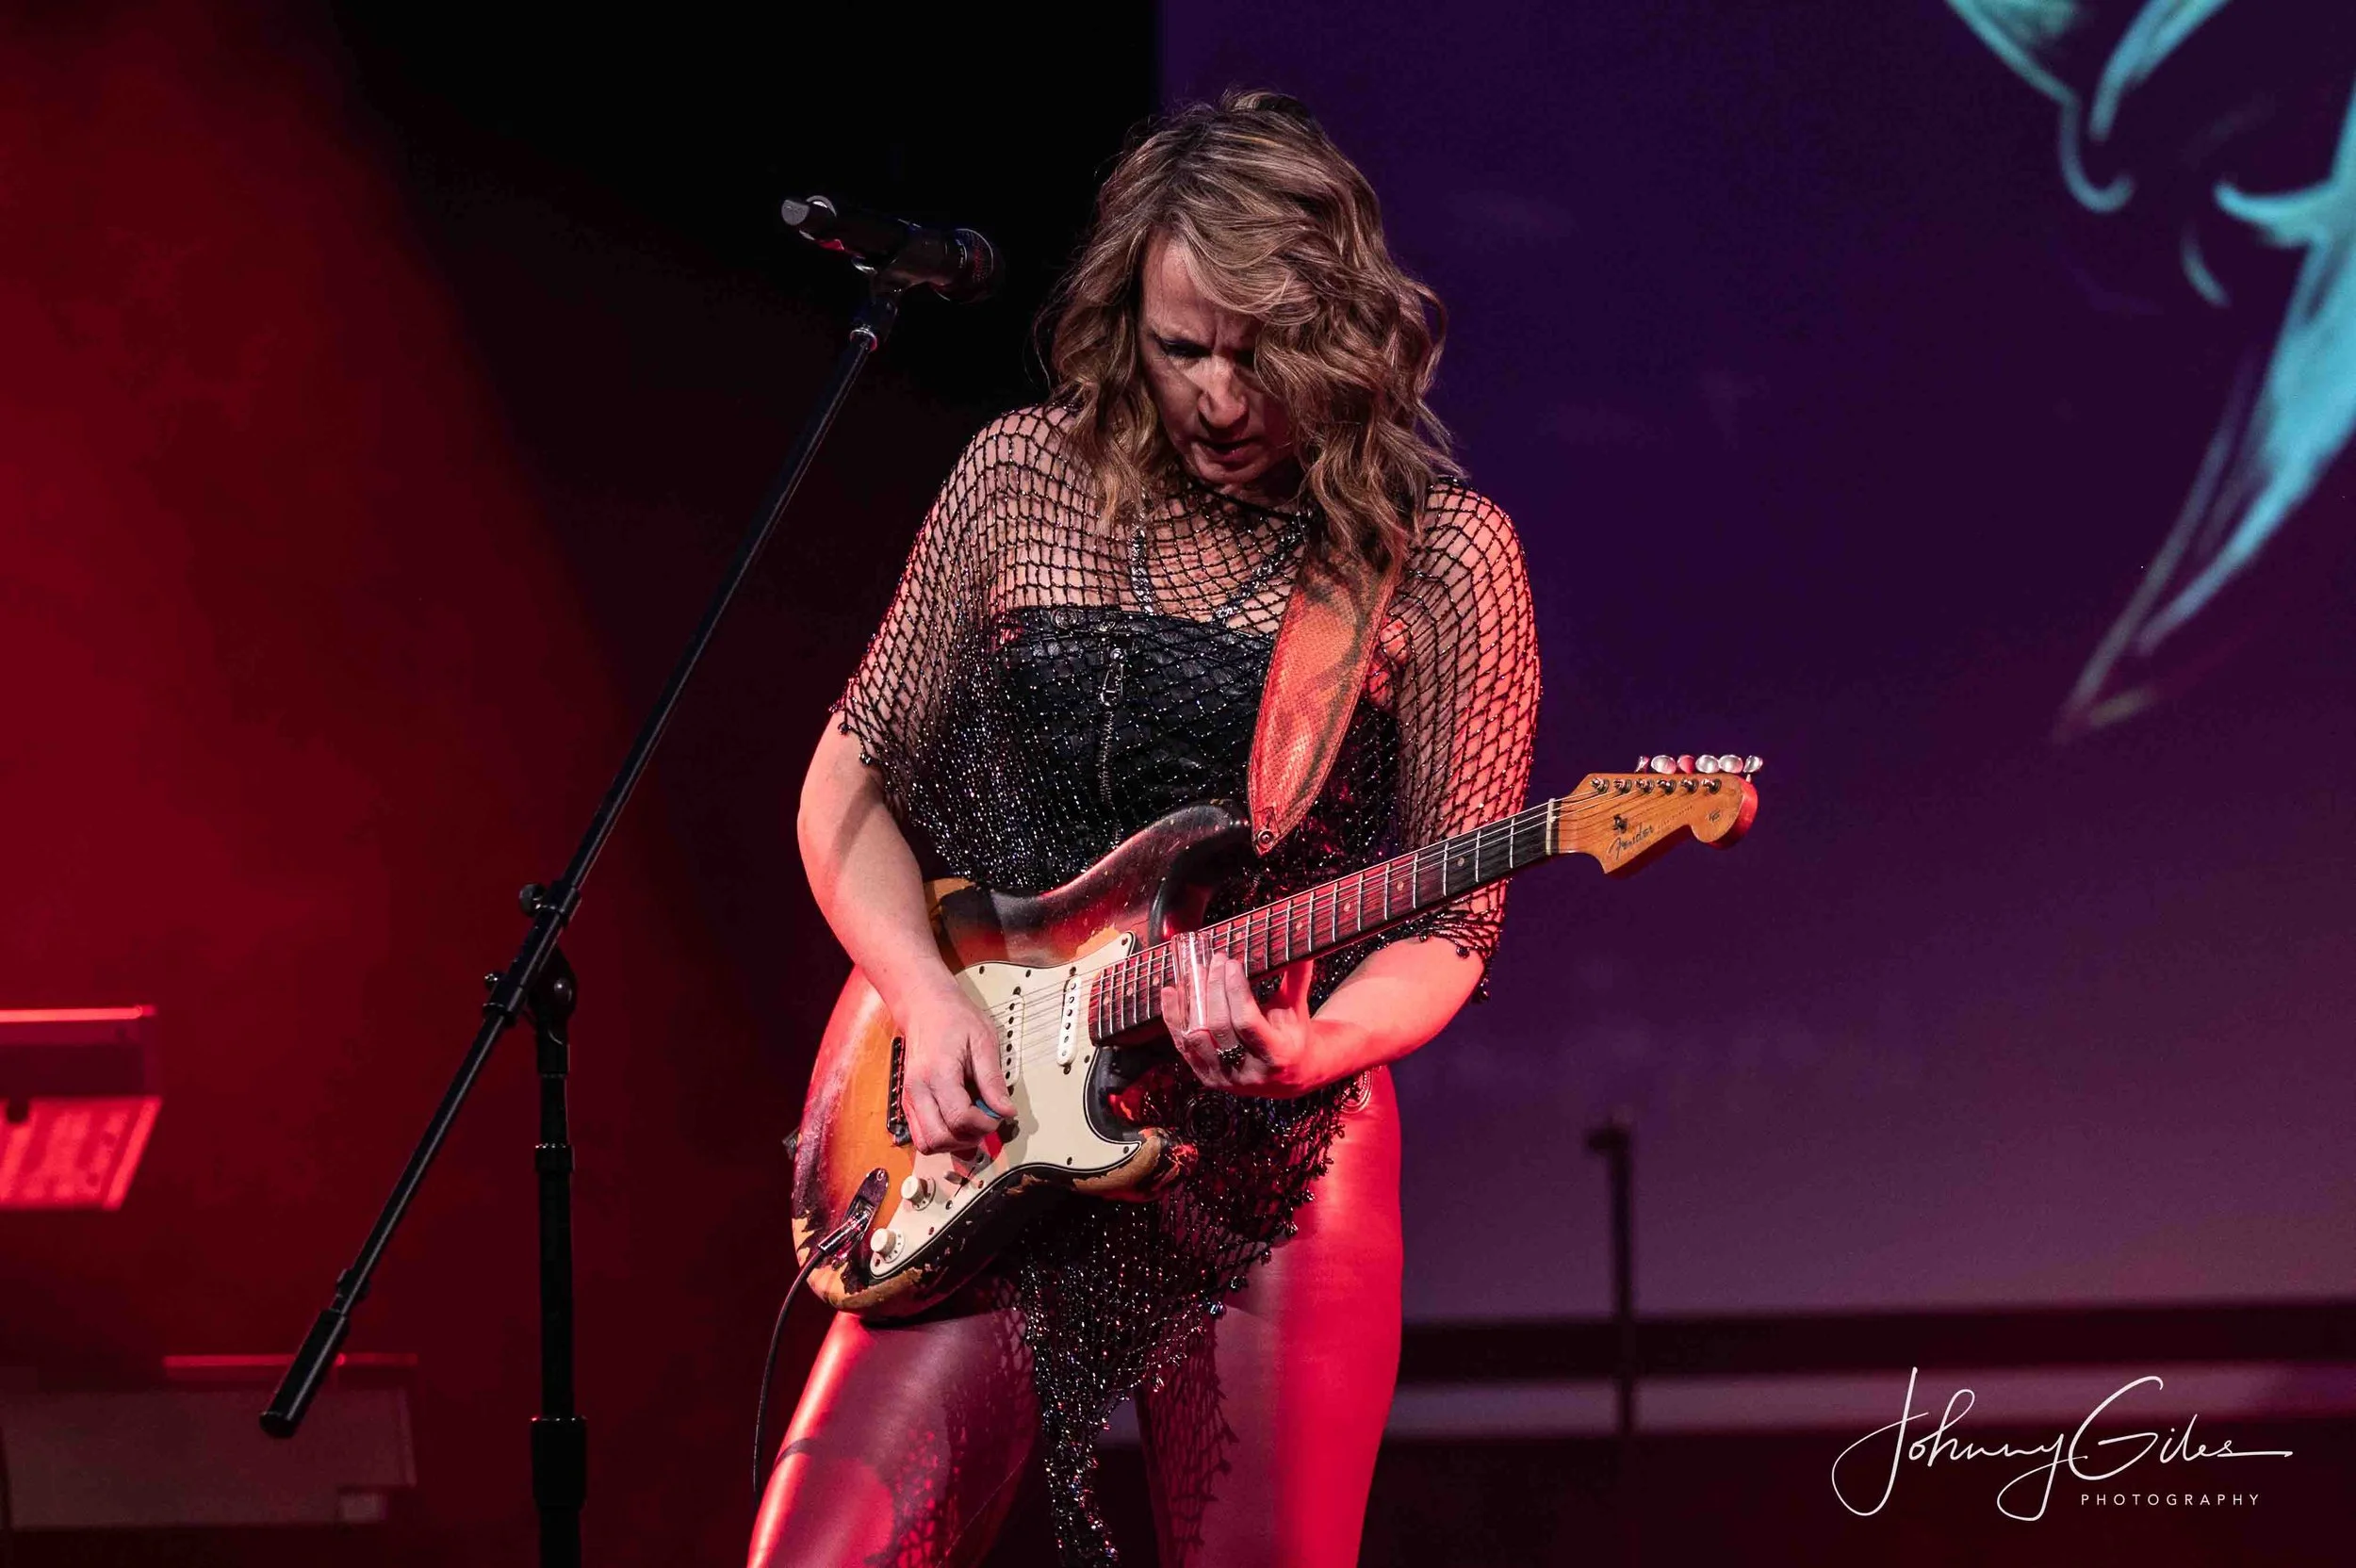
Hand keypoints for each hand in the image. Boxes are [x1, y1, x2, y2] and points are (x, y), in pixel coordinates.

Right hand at [895, 979, 1015, 1155]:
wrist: (924, 1007)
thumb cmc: (954, 1018)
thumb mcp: (983, 1041)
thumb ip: (993, 1080)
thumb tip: (1005, 1111)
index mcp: (937, 1073)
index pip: (960, 1118)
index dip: (985, 1125)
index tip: (998, 1114)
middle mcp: (917, 1090)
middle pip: (939, 1138)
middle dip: (968, 1139)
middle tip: (985, 1122)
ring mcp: (909, 1098)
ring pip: (926, 1143)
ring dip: (952, 1143)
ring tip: (971, 1124)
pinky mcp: (908, 1102)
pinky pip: (920, 1135)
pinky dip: (941, 1137)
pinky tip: (957, 1121)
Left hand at [1159, 933, 1318, 1096]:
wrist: (1290, 1075)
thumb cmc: (1293, 1034)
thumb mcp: (1297, 1008)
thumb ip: (1297, 977)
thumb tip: (1300, 941)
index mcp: (1277, 1055)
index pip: (1247, 1021)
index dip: (1235, 990)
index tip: (1231, 963)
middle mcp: (1250, 1072)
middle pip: (1220, 1026)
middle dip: (1214, 988)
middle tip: (1216, 960)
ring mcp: (1225, 1078)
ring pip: (1197, 1036)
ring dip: (1193, 1000)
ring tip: (1197, 971)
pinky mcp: (1207, 1077)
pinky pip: (1183, 1046)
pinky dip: (1174, 1017)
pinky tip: (1172, 992)